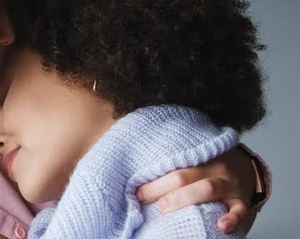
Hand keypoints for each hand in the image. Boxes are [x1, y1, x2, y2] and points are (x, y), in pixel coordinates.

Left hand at [136, 147, 255, 232]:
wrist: (248, 167)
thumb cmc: (209, 167)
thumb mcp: (193, 161)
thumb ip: (173, 169)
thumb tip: (139, 184)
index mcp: (197, 157)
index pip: (171, 165)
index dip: (152, 178)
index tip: (136, 189)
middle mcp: (213, 168)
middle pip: (184, 175)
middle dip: (161, 188)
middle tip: (144, 198)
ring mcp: (229, 184)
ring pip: (208, 188)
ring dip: (185, 198)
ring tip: (165, 208)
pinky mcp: (242, 201)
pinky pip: (239, 210)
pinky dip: (231, 218)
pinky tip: (221, 226)